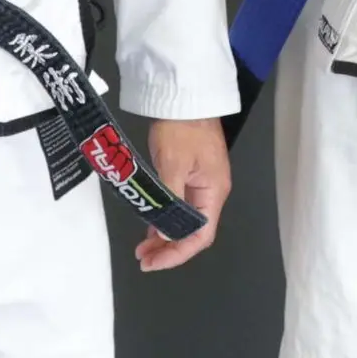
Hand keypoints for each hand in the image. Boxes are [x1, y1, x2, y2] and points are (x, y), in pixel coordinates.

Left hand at [135, 117, 230, 271]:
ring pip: (187, 219)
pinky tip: (151, 223)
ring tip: (143, 246)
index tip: (152, 263)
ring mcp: (203, 181)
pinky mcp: (192, 172)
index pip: (200, 235)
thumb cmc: (181, 129)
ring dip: (166, 234)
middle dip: (169, 248)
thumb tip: (165, 235)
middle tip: (142, 257)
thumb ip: (169, 203)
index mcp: (214, 191)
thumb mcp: (171, 166)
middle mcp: (212, 190)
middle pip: (194, 230)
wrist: (185, 94)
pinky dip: (166, 216)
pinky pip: (181, 204)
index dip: (177, 254)